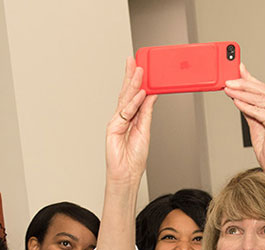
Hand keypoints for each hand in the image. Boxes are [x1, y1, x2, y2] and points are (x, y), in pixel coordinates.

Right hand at [105, 57, 157, 188]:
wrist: (127, 173)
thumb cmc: (135, 158)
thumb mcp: (145, 130)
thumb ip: (146, 112)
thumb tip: (151, 95)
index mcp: (132, 118)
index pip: (135, 96)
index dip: (137, 81)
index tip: (141, 68)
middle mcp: (123, 117)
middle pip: (128, 93)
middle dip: (131, 77)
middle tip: (135, 61)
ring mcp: (117, 121)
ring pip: (126, 99)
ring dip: (133, 84)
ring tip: (139, 71)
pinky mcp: (113, 127)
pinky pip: (126, 111)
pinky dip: (134, 102)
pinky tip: (140, 93)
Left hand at [224, 64, 264, 175]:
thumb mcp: (256, 120)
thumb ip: (249, 105)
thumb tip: (239, 92)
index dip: (250, 80)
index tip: (237, 73)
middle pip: (262, 91)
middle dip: (243, 85)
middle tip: (229, 82)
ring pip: (260, 100)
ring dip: (241, 94)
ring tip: (229, 91)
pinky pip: (259, 111)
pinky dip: (246, 106)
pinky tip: (236, 102)